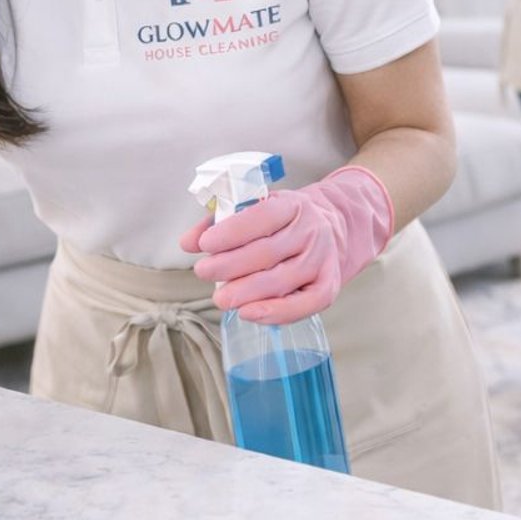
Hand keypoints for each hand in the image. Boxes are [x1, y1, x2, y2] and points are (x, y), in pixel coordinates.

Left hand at [182, 166, 394, 323]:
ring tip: (220, 298)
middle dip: (230, 265)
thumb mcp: (256, 209)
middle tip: (203, 272)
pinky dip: (276, 313)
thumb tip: (187, 242)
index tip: (205, 244)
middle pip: (268, 252)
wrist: (332, 229)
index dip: (232, 231)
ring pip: (282, 281)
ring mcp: (322, 261)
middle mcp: (312, 232)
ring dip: (247, 292)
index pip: (262, 217)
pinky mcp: (328, 287)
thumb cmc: (283, 222)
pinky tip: (249, 314)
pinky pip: (304, 305)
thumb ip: (219, 221)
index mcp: (293, 205)